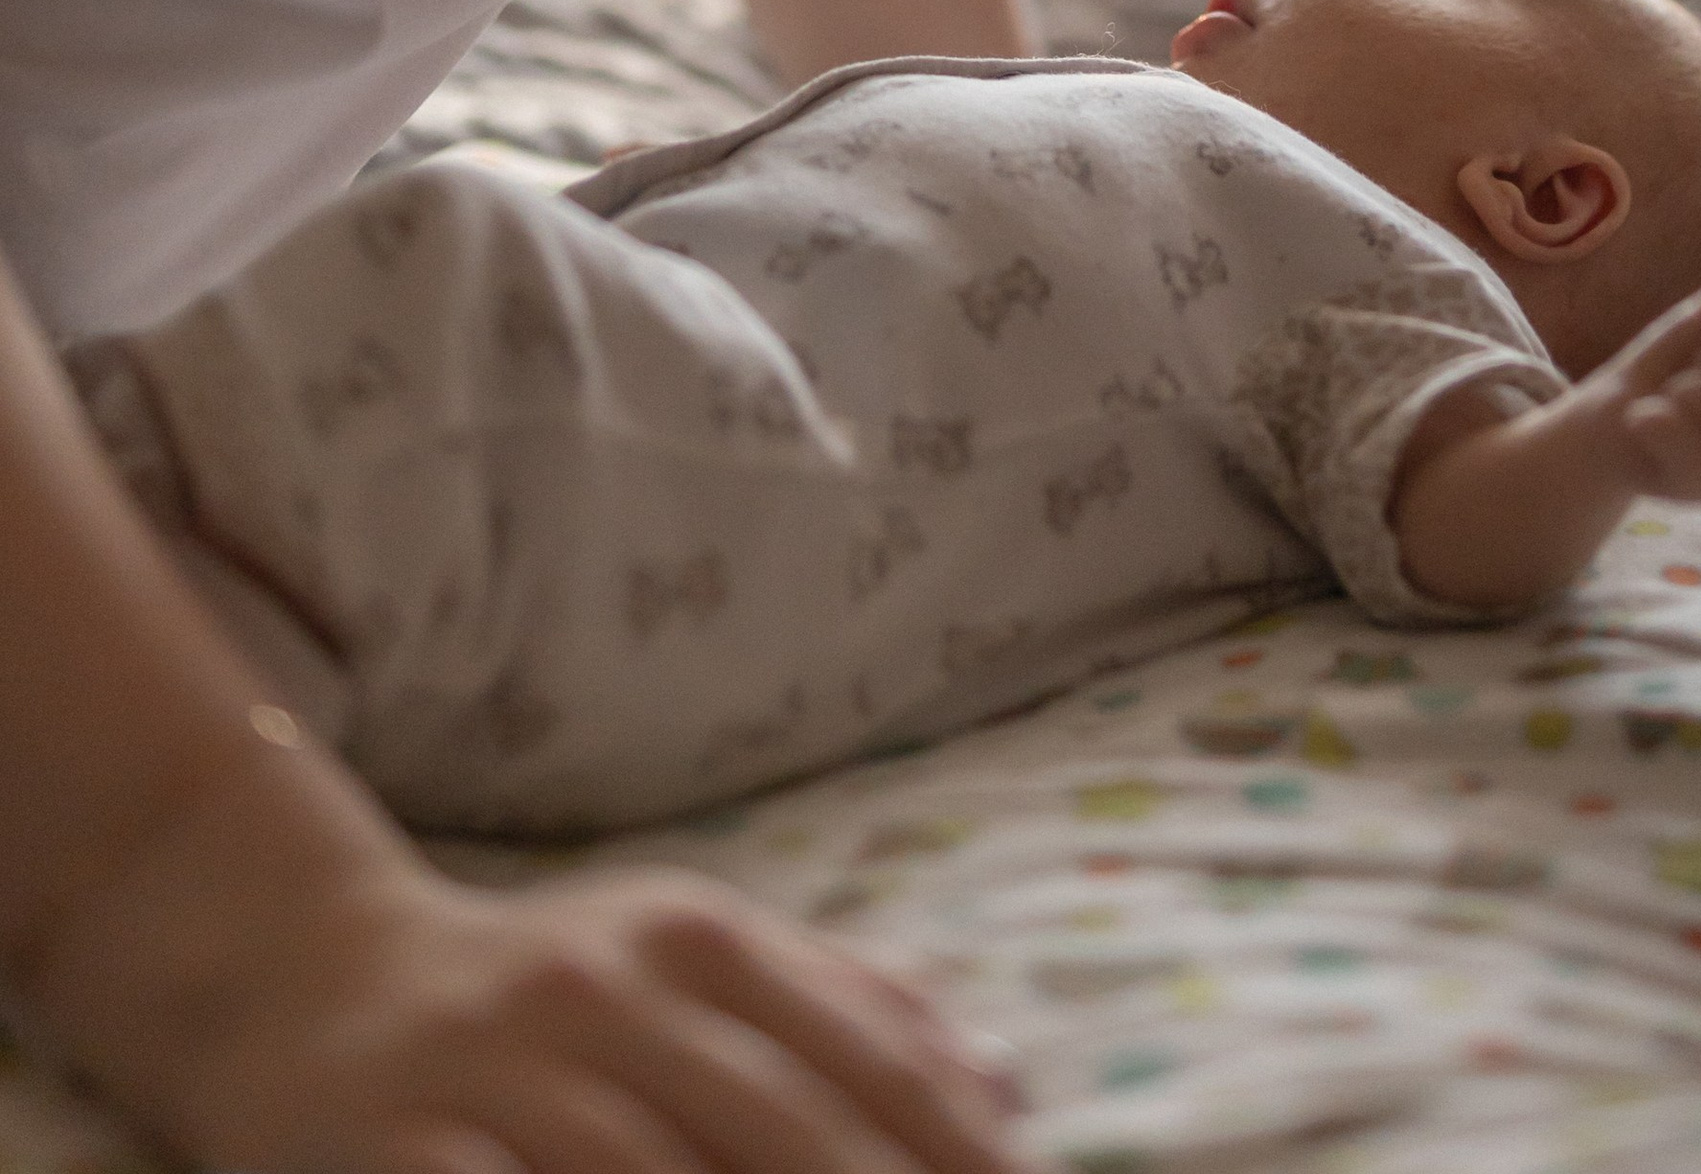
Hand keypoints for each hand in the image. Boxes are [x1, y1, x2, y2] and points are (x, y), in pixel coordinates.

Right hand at [61, 805, 1020, 1173]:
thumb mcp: (697, 956)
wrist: (306, 974)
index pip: (862, 1058)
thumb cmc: (544, 991)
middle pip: (775, 1132)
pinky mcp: (394, 1149)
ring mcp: (496, 1072)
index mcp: (699, 939)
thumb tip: (1007, 1087)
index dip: (950, 1150)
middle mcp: (606, 991)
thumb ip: (849, 1007)